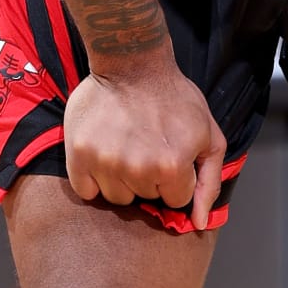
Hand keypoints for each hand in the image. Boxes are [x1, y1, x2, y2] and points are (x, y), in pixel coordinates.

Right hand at [65, 54, 226, 230]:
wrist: (132, 63)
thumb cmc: (174, 98)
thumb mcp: (208, 137)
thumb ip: (209, 184)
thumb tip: (198, 224)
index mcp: (172, 166)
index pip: (175, 200)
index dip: (176, 178)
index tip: (170, 153)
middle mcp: (137, 168)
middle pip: (145, 199)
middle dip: (150, 178)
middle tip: (147, 144)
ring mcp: (105, 162)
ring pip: (116, 197)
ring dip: (122, 179)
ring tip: (126, 146)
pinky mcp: (78, 155)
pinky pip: (86, 191)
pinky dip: (94, 178)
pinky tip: (105, 152)